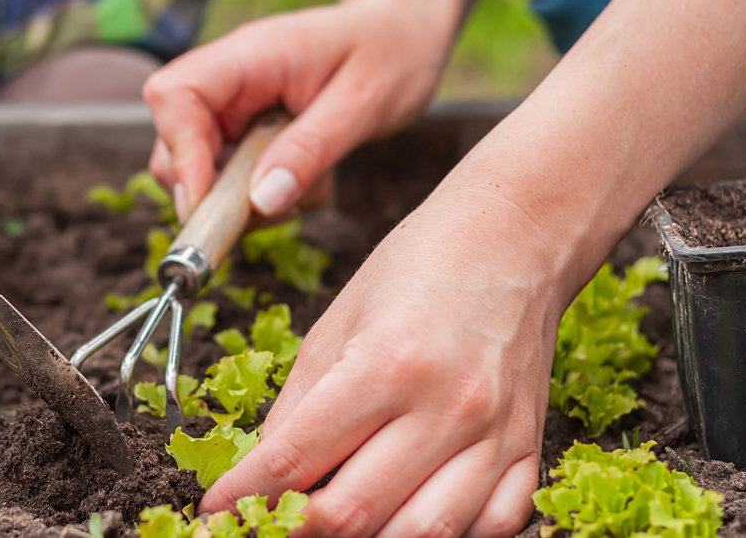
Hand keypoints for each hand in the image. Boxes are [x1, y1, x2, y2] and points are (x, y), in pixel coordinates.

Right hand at [143, 0, 448, 221]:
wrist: (405, 31)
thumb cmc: (390, 52)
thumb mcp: (364, 104)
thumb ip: (311, 150)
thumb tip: (259, 202)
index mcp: (249, 55)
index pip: (175, 96)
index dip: (180, 155)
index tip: (207, 206)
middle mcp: (229, 79)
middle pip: (173, 141)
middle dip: (210, 190)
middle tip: (269, 211)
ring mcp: (235, 105)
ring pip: (200, 168)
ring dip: (243, 199)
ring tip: (308, 187)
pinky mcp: (247, 130)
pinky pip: (232, 176)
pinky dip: (264, 196)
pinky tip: (310, 180)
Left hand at [203, 188, 562, 536]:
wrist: (515, 236)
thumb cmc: (420, 267)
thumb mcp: (337, 319)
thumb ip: (298, 402)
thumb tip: (262, 471)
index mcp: (385, 364)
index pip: (294, 459)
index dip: (244, 496)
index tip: (216, 511)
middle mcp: (446, 406)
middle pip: (353, 512)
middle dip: (295, 529)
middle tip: (266, 527)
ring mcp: (496, 434)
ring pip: (423, 535)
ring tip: (330, 530)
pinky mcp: (529, 447)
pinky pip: (495, 526)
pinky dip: (445, 537)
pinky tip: (407, 522)